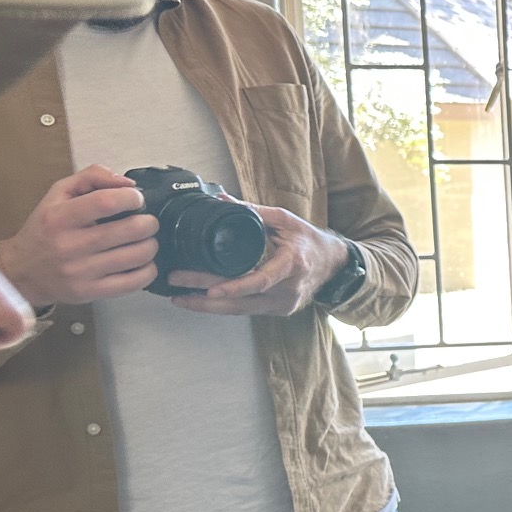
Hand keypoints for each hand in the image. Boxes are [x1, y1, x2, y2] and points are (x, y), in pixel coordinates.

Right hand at [0, 166, 158, 306]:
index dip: (132, 198)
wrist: (22, 271)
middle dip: (149, 222)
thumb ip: (92, 177)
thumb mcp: (58, 194)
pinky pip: (135, 282)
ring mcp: (81, 271)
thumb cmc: (46, 229)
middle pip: (131, 230)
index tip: (137, 199)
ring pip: (137, 256)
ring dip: (151, 245)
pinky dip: (148, 270)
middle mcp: (69, 245)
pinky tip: (142, 262)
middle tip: (147, 222)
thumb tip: (128, 183)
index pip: (106, 202)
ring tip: (144, 241)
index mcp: (60, 217)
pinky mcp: (90, 292)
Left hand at [168, 204, 348, 316]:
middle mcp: (288, 289)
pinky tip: (202, 301)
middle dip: (204, 295)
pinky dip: (223, 305)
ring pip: (241, 310)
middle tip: (177, 285)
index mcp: (292, 264)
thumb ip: (253, 211)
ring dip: (208, 306)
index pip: (260, 281)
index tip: (210, 289)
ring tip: (180, 298)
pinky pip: (247, 310)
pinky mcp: (279, 311)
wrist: (334, 264)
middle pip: (242, 299)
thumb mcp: (286, 220)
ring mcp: (283, 304)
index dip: (234, 287)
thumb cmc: (310, 241)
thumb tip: (221, 200)